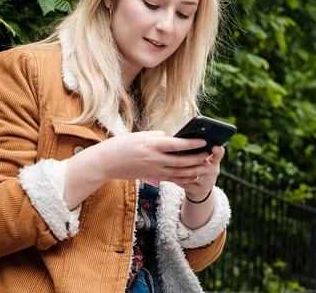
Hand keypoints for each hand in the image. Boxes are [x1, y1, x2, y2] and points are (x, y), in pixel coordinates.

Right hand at [88, 131, 211, 181]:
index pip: (177, 145)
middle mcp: (154, 159)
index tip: (204, 141)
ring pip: (179, 172)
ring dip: (194, 170)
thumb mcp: (140, 135)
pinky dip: (184, 178)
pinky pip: (172, 179)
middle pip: (181, 161)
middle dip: (197, 159)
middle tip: (209, 155)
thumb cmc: (123, 144)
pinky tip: (193, 176)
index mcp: (152, 145)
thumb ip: (158, 137)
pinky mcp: (152, 176)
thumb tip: (172, 139)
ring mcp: (154, 170)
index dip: (192, 144)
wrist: (106, 162)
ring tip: (206, 167)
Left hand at [173, 145, 223, 200]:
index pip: (219, 154)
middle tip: (185, 155)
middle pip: (205, 164)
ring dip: (183, 169)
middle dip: (194, 160)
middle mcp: (213, 171)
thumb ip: (198, 150)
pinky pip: (187, 183)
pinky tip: (171, 174)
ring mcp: (208, 182)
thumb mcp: (203, 159)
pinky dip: (178, 179)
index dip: (218, 151)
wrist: (200, 189)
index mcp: (214, 160)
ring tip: (174, 163)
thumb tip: (185, 138)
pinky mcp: (200, 190)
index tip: (216, 147)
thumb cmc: (198, 168)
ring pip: (195, 174)